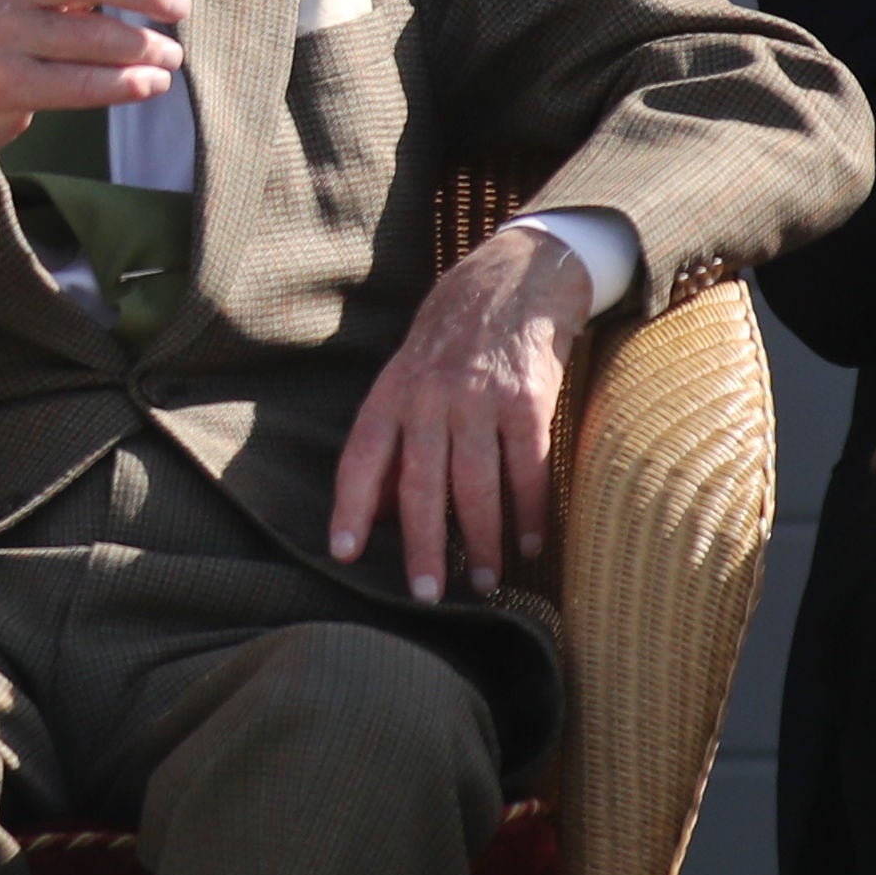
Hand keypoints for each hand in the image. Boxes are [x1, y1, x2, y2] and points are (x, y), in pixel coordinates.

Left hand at [328, 226, 596, 602]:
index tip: (344, 553)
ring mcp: (480, 400)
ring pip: (476, 485)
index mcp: (391, 396)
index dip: (351, 508)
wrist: (512, 280)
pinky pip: (529, 468)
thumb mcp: (406, 380)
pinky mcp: (529, 401)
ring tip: (483, 582)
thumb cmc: (451, 344)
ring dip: (481, 541)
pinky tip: (530, 544)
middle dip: (422, 546)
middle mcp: (429, 400)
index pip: (361, 459)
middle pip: (421, 486)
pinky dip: (531, 511)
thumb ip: (394, 443)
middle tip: (425, 594)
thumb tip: (379, 512)